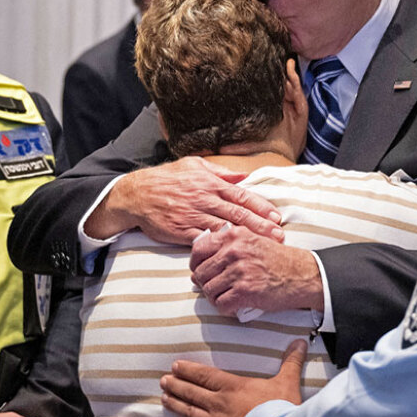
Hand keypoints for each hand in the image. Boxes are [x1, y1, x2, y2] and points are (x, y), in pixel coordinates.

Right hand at [85, 157, 282, 244]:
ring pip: (226, 228)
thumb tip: (243, 175)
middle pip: (239, 214)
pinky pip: (205, 240)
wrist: (137, 194)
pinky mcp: (183, 231)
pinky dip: (221, 246)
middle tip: (279, 235)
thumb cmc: (166, 178)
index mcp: (210, 183)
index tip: (276, 216)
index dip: (261, 206)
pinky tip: (235, 252)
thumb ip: (220, 171)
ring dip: (247, 237)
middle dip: (261, 225)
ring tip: (264, 245)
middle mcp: (205, 199)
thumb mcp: (193, 165)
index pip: (241, 195)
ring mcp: (194, 216)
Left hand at [161, 339, 307, 416]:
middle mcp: (220, 405)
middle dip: (176, 385)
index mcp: (233, 387)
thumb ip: (290, 362)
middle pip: (192, 392)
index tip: (175, 365)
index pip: (205, 375)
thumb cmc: (282, 409)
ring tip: (164, 399)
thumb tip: (300, 341)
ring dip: (176, 405)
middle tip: (163, 380)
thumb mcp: (288, 383)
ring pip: (190, 413)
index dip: (189, 370)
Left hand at [191, 225, 323, 313]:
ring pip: (208, 290)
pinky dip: (225, 308)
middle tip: (214, 288)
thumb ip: (230, 243)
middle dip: (204, 284)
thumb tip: (203, 257)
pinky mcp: (245, 291)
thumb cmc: (279, 259)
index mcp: (234, 236)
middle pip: (201, 272)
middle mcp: (234, 251)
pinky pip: (221, 304)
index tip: (200, 270)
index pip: (198, 249)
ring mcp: (239, 271)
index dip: (195, 263)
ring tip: (225, 297)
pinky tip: (233, 306)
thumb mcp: (253, 240)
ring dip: (214, 297)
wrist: (304, 275)